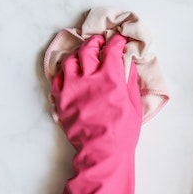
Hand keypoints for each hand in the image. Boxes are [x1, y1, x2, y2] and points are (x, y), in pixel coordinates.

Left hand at [48, 34, 142, 193]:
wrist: (102, 153)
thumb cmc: (124, 132)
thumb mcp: (134, 105)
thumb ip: (129, 81)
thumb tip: (128, 64)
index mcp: (111, 79)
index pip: (112, 50)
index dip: (117, 42)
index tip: (120, 40)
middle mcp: (89, 79)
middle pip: (88, 50)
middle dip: (96, 42)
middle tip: (100, 42)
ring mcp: (72, 88)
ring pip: (71, 61)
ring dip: (79, 55)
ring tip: (84, 55)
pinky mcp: (61, 100)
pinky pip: (57, 78)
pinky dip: (64, 71)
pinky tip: (70, 72)